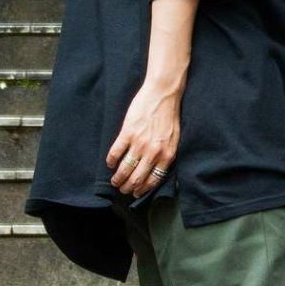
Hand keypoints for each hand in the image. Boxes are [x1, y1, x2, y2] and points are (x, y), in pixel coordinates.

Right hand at [106, 80, 180, 197]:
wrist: (163, 93)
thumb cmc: (169, 114)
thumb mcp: (174, 138)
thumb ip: (166, 154)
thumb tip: (158, 169)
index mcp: (166, 155)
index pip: (152, 181)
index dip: (142, 189)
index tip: (135, 193)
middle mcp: (153, 152)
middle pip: (136, 179)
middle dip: (127, 188)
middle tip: (122, 189)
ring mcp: (140, 143)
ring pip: (125, 169)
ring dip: (117, 178)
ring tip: (114, 180)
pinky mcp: (128, 132)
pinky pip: (116, 152)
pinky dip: (111, 161)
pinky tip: (110, 162)